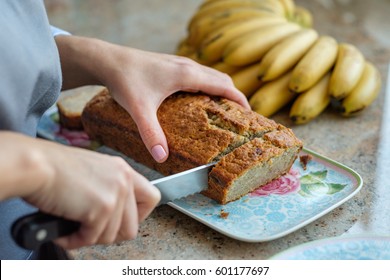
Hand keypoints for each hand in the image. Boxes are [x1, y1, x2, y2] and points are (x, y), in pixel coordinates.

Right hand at [0, 132, 160, 248]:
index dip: (139, 216)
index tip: (122, 221)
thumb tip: (113, 214)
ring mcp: (115, 194)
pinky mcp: (102, 208)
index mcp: (123, 170)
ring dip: (90, 238)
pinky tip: (63, 231)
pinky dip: (75, 240)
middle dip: (111, 234)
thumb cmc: (55, 168)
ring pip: (113, 236)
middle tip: (92, 231)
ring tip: (73, 229)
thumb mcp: (94, 171)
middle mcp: (124, 180)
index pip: (152, 197)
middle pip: (133, 225)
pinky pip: (92, 238)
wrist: (36, 164)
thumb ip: (109, 188)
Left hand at [55, 36, 249, 162]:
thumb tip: (162, 157)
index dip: (240, 99)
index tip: (250, 114)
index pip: (224, 85)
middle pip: (221, 79)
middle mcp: (187, 66)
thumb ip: (151, 133)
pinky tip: (198, 100)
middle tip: (237, 117)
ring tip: (222, 110)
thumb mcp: (140, 109)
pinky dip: (207, 85)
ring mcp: (179, 63)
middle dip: (233, 96)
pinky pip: (198, 74)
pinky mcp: (171, 65)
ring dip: (220, 89)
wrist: (107, 60)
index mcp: (187, 75)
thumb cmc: (124, 80)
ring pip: (210, 75)